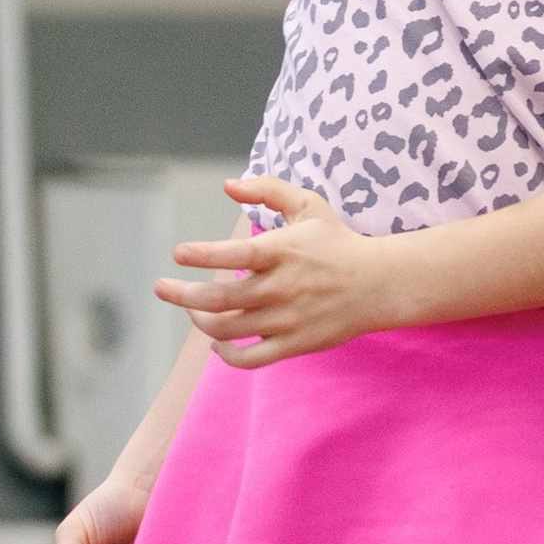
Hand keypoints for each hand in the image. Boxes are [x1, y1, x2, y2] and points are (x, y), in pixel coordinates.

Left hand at [155, 176, 396, 363]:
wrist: (380, 285)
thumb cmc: (338, 242)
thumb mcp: (308, 204)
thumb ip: (267, 189)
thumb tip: (227, 184)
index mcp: (283, 251)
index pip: (235, 254)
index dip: (204, 255)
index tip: (179, 253)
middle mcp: (282, 287)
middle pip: (220, 299)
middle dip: (183, 294)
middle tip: (162, 287)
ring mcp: (287, 319)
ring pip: (229, 330)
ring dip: (201, 322)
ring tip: (192, 312)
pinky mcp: (295, 344)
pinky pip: (251, 359)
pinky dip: (227, 355)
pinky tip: (218, 344)